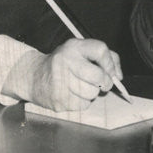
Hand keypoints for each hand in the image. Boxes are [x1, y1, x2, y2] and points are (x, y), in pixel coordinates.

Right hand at [5, 38, 122, 110]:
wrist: (34, 76)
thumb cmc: (64, 64)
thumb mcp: (81, 51)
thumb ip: (104, 58)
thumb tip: (118, 76)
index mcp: (74, 47)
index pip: (100, 50)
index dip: (111, 63)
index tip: (111, 71)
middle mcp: (65, 61)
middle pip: (98, 76)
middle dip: (105, 83)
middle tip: (103, 83)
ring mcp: (59, 81)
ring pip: (92, 93)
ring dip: (92, 93)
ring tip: (82, 87)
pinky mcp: (58, 99)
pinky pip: (83, 105)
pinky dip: (82, 102)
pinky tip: (72, 94)